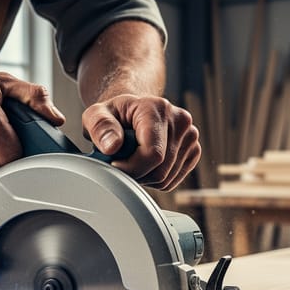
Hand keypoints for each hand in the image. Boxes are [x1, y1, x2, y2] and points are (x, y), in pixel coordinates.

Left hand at [82, 95, 199, 190]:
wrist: (131, 113)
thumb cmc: (114, 115)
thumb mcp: (95, 115)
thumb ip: (100, 127)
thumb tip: (112, 146)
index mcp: (158, 108)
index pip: (153, 154)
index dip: (131, 168)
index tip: (114, 164)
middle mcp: (180, 120)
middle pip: (160, 170)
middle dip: (135, 174)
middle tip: (120, 162)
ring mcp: (190, 136)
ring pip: (166, 179)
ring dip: (144, 178)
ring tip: (132, 160)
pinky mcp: (193, 151)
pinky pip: (172, 181)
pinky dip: (155, 180)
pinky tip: (145, 164)